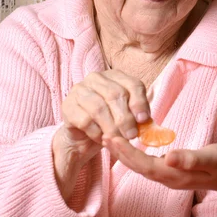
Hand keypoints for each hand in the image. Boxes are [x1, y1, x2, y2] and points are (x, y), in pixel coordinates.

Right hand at [52, 70, 150, 199]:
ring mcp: (79, 90)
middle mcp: (96, 78)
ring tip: (119, 139)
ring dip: (111, 127)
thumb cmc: (110, 122)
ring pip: (99, 107)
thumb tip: (148, 122)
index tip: (144, 120)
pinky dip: (96, 132)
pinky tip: (102, 139)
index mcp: (116, 76)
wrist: (83, 136)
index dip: (140, 102)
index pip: (133, 84)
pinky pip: (84, 120)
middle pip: (115, 95)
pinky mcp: (68, 106)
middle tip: (132, 135)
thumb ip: (139, 116)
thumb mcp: (129, 117)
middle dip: (125, 118)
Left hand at [103, 137, 216, 214]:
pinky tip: (134, 145)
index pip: (144, 165)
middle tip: (103, 134)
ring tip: (112, 139)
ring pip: (143, 167)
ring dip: (126, 154)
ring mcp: (173, 177)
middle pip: (139, 167)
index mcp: (176, 175)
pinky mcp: (176, 172)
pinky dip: (138, 155)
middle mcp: (170, 178)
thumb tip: (168, 157)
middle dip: (120, 153)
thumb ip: (191, 159)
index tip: (111, 137)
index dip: (126, 153)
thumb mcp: (214, 157)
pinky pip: (151, 164)